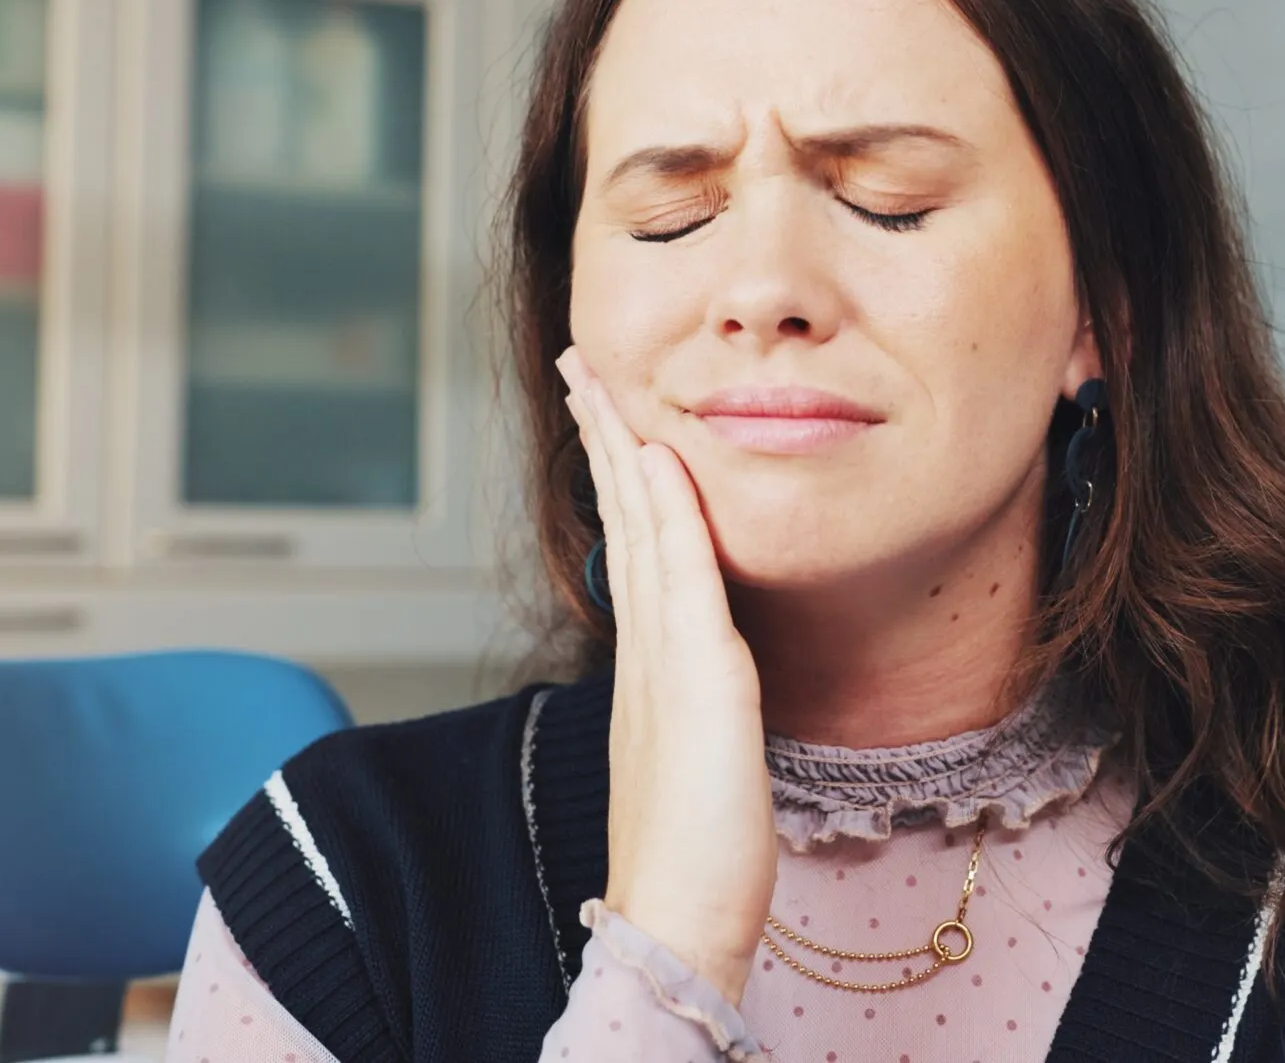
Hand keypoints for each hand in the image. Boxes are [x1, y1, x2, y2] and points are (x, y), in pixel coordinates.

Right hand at [557, 346, 776, 1005]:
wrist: (677, 918)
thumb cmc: (697, 856)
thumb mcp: (695, 753)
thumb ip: (697, 702)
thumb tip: (705, 677)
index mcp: (650, 663)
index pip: (633, 543)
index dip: (617, 474)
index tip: (604, 416)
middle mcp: (648, 648)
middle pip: (622, 517)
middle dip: (601, 435)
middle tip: (579, 366)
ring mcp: (666, 658)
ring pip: (640, 527)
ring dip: (621, 447)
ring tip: (599, 381)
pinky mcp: (700, 678)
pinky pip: (682, 573)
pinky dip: (670, 510)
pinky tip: (663, 459)